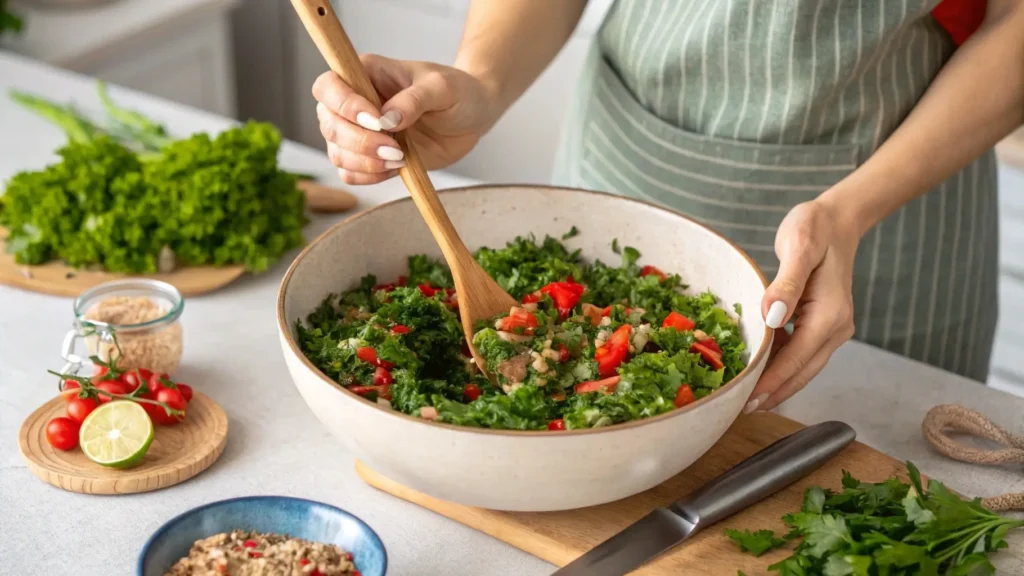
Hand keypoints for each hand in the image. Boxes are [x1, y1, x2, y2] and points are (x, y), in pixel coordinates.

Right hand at [312, 55, 497, 184]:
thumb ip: (414, 99)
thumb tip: (387, 119)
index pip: (329, 86)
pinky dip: (369, 176)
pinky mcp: (370, 157)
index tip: (377, 121)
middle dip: (358, 141)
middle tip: (395, 148)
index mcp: (365, 74)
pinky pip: (350, 173)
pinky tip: (395, 168)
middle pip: (329, 124)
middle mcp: (354, 102)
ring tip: (399, 158)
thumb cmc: (457, 92)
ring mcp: (359, 132)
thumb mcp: (442, 87)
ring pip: (337, 152)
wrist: (472, 117)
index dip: (344, 105)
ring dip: (364, 162)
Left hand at [744, 199, 859, 413]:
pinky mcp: (822, 324)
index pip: (797, 359)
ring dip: (777, 383)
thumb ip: (786, 284)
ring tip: (746, 398)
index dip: (772, 382)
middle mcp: (835, 327)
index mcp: (830, 314)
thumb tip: (771, 317)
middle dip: (774, 393)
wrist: (837, 220)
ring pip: (802, 366)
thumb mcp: (800, 247)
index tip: (748, 401)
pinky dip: (780, 364)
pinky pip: (800, 352)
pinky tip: (758, 370)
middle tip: (741, 410)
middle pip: (802, 371)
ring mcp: (831, 328)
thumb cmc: (815, 228)